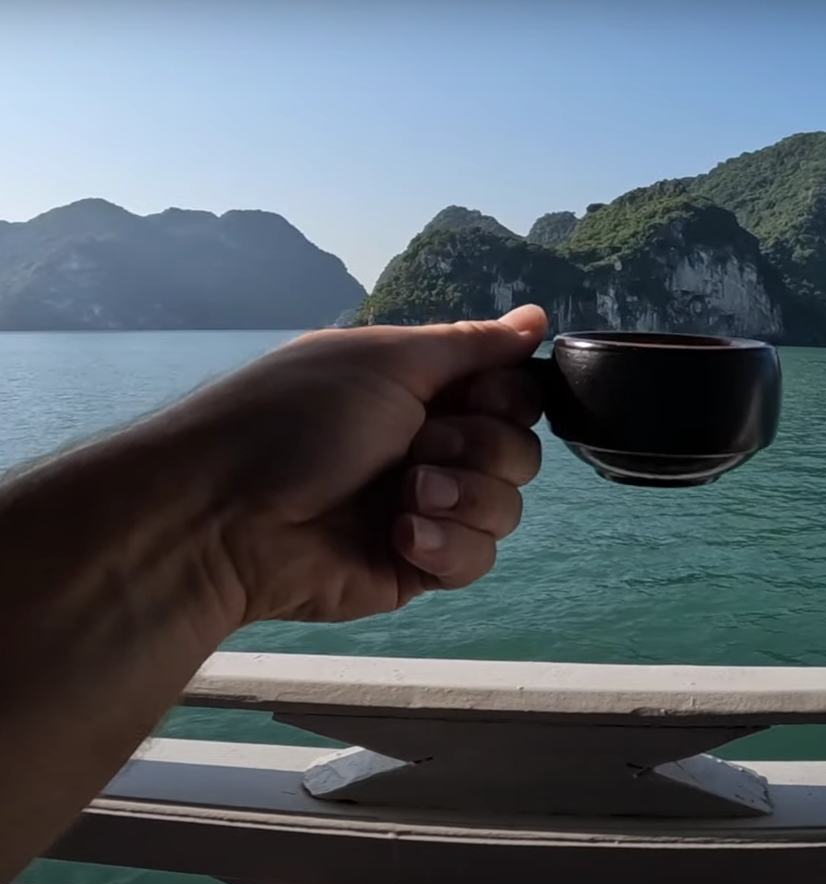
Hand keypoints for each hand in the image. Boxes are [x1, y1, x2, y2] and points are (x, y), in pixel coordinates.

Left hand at [158, 304, 547, 627]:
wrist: (226, 515)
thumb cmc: (299, 418)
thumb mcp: (386, 360)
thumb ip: (470, 346)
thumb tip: (540, 316)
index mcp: (425, 391)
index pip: (513, 395)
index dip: (508, 398)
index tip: (475, 397)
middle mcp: (434, 447)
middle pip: (521, 451)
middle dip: (480, 449)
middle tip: (421, 446)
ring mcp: (430, 509)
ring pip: (506, 508)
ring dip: (462, 498)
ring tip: (404, 498)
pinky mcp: (421, 566)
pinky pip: (478, 559)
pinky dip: (447, 545)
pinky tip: (400, 536)